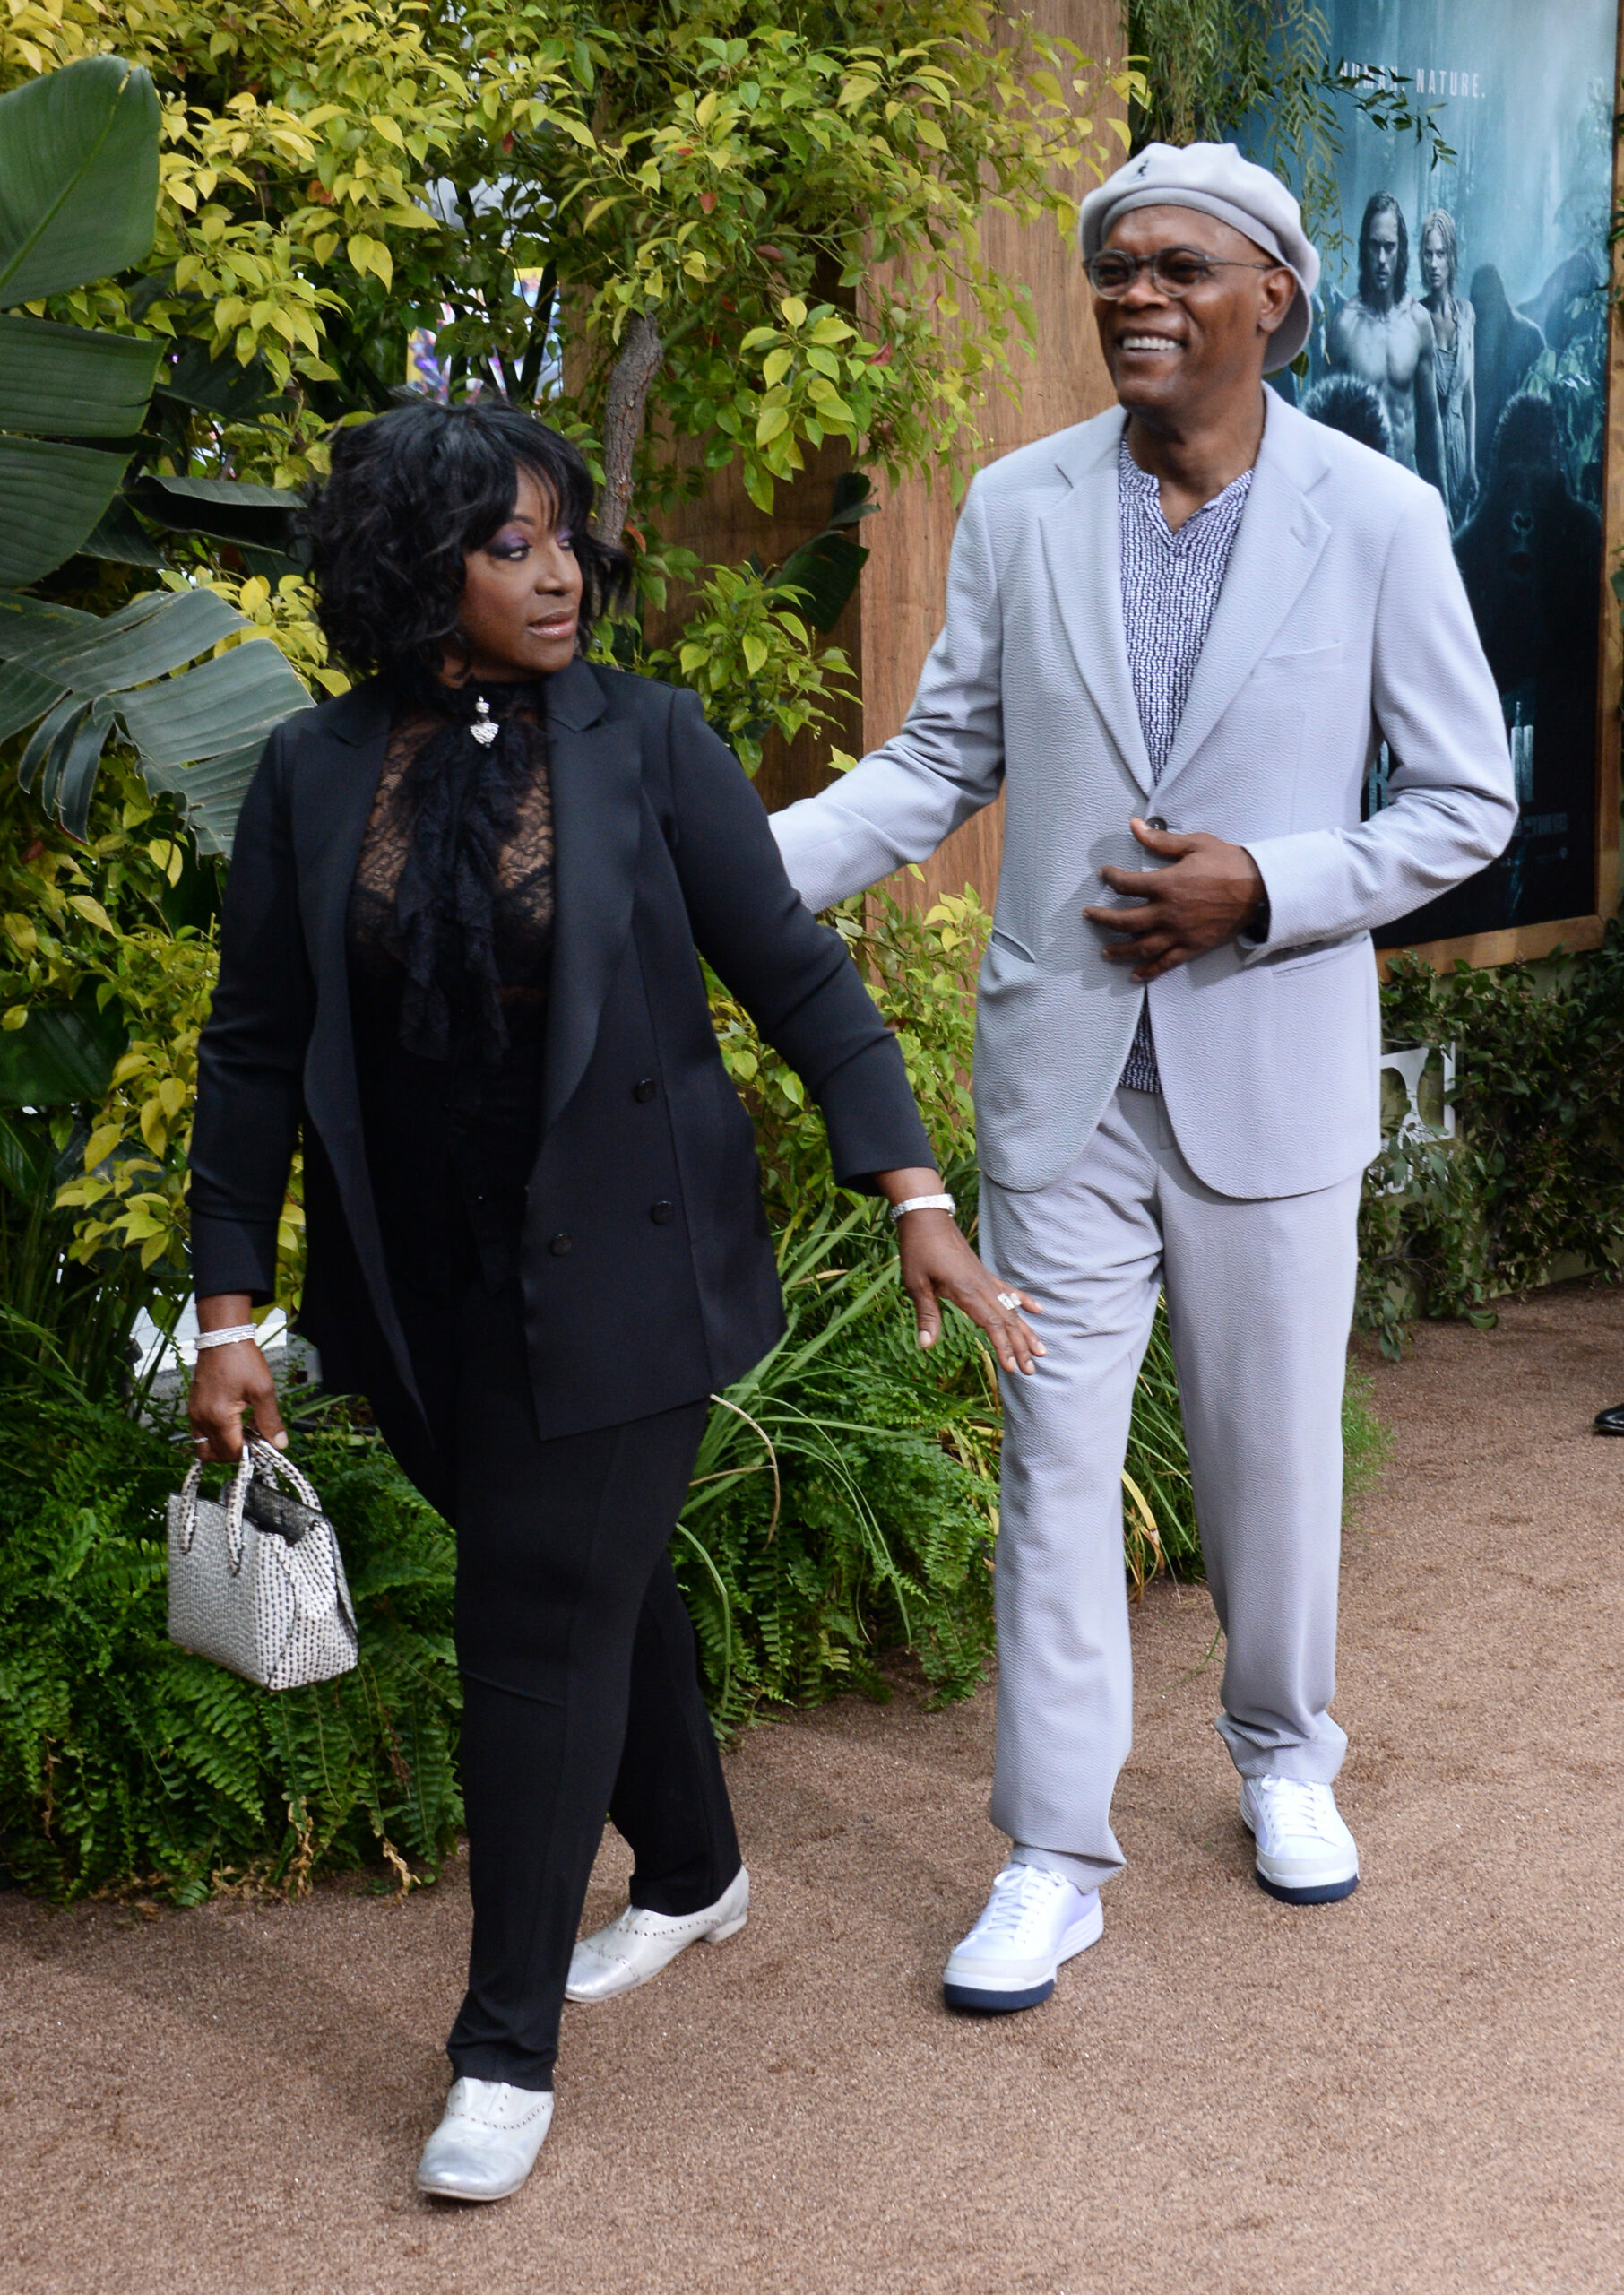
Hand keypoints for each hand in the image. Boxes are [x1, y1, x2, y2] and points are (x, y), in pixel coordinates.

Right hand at [186, 1294, 286, 1464]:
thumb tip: (279, 1445)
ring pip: (204, 1447)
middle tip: (255, 1438)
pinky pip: (200, 1434)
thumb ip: (270, 1420)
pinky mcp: (193, 1408)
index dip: (250, 1453)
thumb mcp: (263, 1390)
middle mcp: (201, 1419)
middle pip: (216, 1455)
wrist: (223, 1338)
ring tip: (244, 1431)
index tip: (264, 1444)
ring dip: (224, 1447)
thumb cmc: (243, 1361)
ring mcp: (194, 1414)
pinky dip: (215, 1436)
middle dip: (237, 1452)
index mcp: (218, 1417)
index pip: (232, 1452)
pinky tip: (233, 1422)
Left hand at [894, 1207, 1044, 1374]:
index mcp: (966, 1292)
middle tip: (1032, 1370)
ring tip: (1041, 1350)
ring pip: (1012, 1309)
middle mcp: (982, 1287)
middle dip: (1020, 1347)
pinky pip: (1008, 1291)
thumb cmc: (919, 1251)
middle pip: (1007, 1321)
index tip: (1012, 1368)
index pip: (991, 1324)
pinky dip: (1023, 1301)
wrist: (927, 1219)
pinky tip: (1037, 1310)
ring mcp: (986, 1280)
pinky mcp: (984, 1274)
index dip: (1003, 1347)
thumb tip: (925, 1345)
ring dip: (1026, 1331)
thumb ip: (926, 1315)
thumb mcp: (916, 1284)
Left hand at [1083, 817, 1264, 980]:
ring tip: (1105, 952)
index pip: (1126, 884)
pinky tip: (1135, 975)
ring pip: (1140, 947)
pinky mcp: (1192, 947)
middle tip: (1089, 916)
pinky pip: (1165, 963)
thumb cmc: (1229, 863)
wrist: (1260, 889)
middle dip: (1101, 919)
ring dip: (1119, 950)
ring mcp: (1179, 933)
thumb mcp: (1194, 844)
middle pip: (1124, 920)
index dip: (1111, 878)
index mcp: (1166, 884)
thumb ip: (1160, 840)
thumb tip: (1135, 826)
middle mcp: (1167, 912)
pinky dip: (1148, 971)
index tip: (1104, 874)